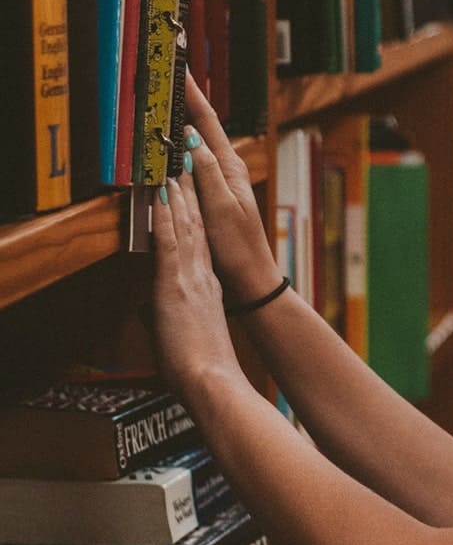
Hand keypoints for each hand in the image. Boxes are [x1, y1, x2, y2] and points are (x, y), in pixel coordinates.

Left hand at [151, 177, 243, 401]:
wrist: (212, 380)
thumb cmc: (201, 369)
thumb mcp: (182, 335)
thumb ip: (165, 318)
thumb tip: (148, 314)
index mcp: (207, 288)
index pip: (199, 243)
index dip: (195, 214)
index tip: (189, 191)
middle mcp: (202, 276)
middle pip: (196, 225)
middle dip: (190, 193)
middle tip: (186, 163)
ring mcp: (190, 277)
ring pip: (185, 225)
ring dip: (180, 194)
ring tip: (176, 166)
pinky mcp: (175, 284)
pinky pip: (170, 241)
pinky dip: (167, 215)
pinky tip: (163, 194)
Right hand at [181, 71, 282, 304]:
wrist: (251, 278)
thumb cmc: (238, 248)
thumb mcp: (220, 208)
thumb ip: (206, 174)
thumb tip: (191, 139)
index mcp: (230, 167)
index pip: (207, 122)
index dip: (192, 94)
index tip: (179, 68)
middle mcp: (227, 168)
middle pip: (202, 126)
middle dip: (185, 98)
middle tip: (167, 73)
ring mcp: (220, 180)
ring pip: (196, 141)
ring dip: (182, 119)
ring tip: (164, 96)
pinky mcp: (212, 193)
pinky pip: (192, 161)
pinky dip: (180, 146)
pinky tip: (169, 142)